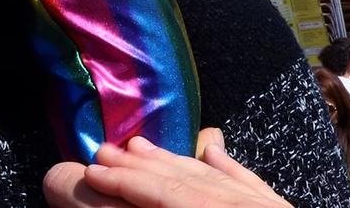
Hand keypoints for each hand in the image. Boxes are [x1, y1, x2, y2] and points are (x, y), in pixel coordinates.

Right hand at [42, 132, 289, 206]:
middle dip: (145, 167)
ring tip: (138, 147)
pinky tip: (210, 151)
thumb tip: (191, 177)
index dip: (133, 185)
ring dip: (175, 161)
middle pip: (192, 184)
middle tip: (102, 153)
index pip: (178, 198)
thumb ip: (193, 204)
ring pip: (219, 181)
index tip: (95, 171)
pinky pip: (255, 187)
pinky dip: (229, 168)